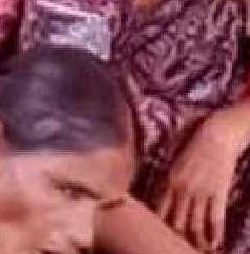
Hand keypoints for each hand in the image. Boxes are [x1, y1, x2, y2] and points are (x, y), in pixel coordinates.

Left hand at [156, 107, 246, 250]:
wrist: (216, 134)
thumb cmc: (194, 144)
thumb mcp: (174, 160)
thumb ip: (167, 179)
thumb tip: (159, 194)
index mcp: (169, 179)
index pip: (159, 211)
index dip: (159, 227)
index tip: (161, 235)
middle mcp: (183, 189)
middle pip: (176, 224)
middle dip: (177, 238)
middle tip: (179, 245)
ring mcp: (201, 192)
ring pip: (195, 227)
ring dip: (197, 242)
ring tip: (199, 249)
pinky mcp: (218, 193)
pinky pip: (215, 221)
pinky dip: (214, 235)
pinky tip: (215, 243)